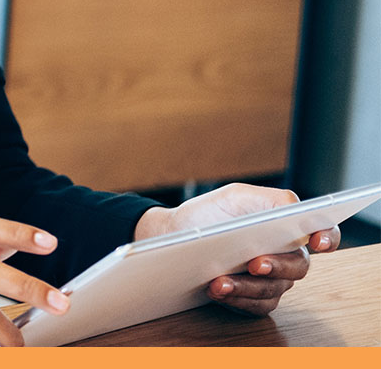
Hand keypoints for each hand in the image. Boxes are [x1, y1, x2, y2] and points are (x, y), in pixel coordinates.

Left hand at [134, 183, 340, 315]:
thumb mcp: (236, 197)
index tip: (318, 241)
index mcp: (287, 227)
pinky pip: (255, 306)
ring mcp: (271, 281)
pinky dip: (237, 299)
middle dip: (277, 266)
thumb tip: (297, 209)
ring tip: (219, 281)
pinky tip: (217, 290)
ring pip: (273, 289)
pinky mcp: (253, 299)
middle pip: (298, 267)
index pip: (323, 232)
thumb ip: (271, 200)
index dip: (328, 237)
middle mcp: (285, 256)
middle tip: (254, 263)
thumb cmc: (210, 214)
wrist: (174, 234)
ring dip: (247, 286)